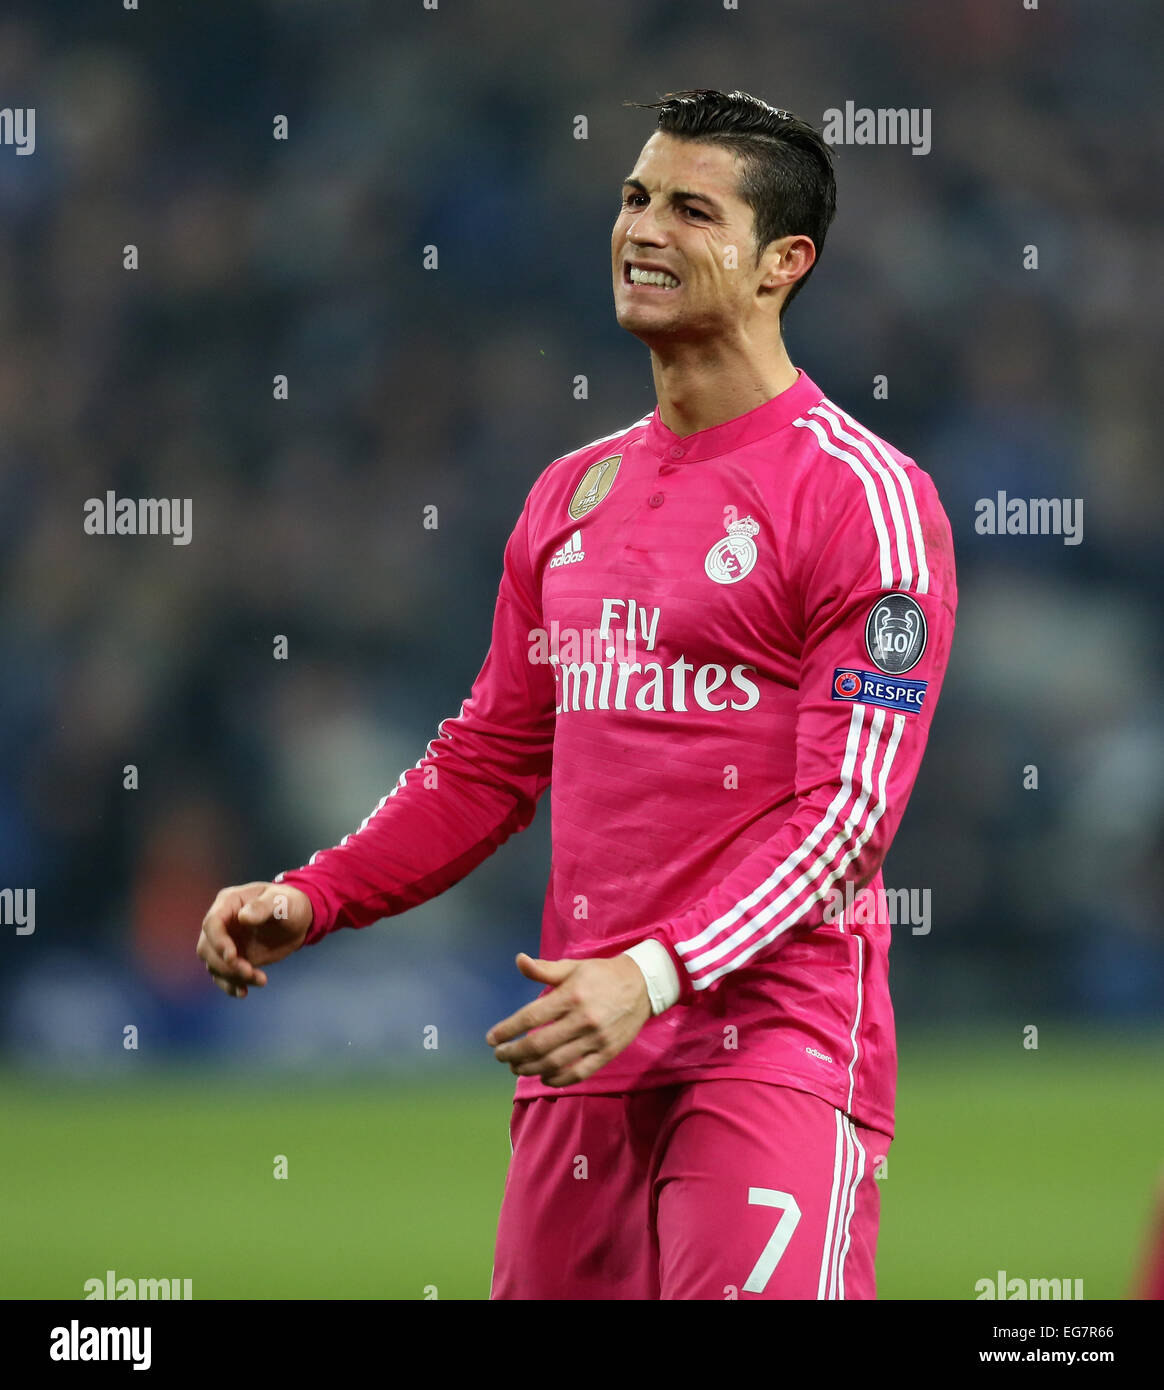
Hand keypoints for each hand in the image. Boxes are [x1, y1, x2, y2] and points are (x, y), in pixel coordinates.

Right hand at [195, 881, 312, 998]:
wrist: (296, 920)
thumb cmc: (288, 903)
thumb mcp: (280, 901)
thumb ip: (263, 907)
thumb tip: (243, 918)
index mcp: (228, 902)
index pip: (212, 923)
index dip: (218, 942)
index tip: (233, 957)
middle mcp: (221, 923)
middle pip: (207, 948)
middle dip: (226, 965)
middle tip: (250, 972)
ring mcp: (225, 942)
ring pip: (214, 965)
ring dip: (232, 977)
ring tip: (260, 980)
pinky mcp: (232, 959)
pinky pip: (223, 976)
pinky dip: (231, 986)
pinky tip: (243, 992)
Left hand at [486, 952, 651, 1086]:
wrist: (644, 984)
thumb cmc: (602, 974)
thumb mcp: (573, 966)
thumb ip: (544, 969)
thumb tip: (518, 960)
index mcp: (570, 995)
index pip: (530, 1017)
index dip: (507, 1030)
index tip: (492, 1039)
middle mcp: (582, 1019)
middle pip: (538, 1044)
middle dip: (513, 1053)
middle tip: (501, 1055)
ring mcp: (595, 1039)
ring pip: (555, 1062)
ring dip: (530, 1068)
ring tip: (516, 1067)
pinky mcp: (607, 1053)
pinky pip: (578, 1073)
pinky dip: (557, 1079)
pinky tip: (544, 1077)